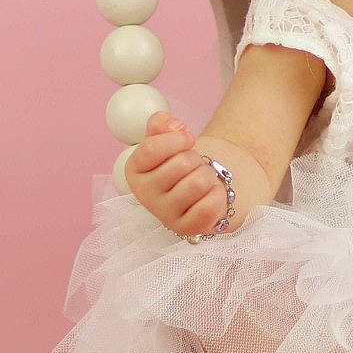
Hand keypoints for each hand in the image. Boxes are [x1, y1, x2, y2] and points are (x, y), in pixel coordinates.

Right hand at [124, 112, 230, 236]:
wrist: (202, 187)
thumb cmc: (182, 161)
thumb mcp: (167, 138)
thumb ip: (162, 123)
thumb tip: (174, 126)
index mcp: (134, 171)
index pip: (151, 149)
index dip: (177, 139)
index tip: (188, 138)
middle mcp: (144, 196)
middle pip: (180, 164)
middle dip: (195, 158)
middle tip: (193, 166)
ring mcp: (165, 215)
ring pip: (198, 183)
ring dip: (207, 175)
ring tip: (200, 179)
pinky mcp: (187, 229)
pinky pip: (210, 205)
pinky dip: (217, 194)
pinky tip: (208, 195)